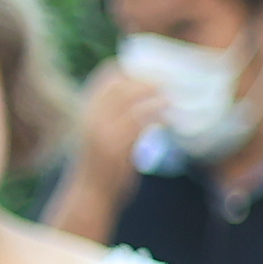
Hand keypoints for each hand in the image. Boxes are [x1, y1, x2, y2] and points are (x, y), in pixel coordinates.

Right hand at [37, 65, 158, 240]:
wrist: (90, 195)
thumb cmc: (102, 166)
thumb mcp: (103, 135)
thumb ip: (117, 117)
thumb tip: (146, 102)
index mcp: (87, 111)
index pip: (106, 77)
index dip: (131, 68)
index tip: (155, 69)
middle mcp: (90, 117)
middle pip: (121, 84)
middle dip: (149, 79)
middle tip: (173, 80)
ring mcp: (100, 131)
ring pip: (131, 99)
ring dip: (156, 94)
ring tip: (175, 96)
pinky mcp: (114, 147)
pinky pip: (139, 122)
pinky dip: (157, 115)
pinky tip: (171, 116)